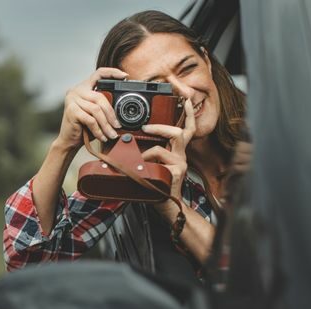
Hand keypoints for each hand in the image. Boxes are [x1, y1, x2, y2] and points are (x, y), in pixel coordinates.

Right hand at [55, 67, 127, 150]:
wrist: (68, 141)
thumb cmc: (83, 128)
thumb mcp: (96, 114)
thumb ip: (104, 107)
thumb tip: (122, 110)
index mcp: (83, 87)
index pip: (99, 73)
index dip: (112, 72)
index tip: (125, 75)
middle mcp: (76, 90)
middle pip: (100, 97)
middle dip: (111, 113)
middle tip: (118, 125)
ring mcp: (72, 99)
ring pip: (96, 109)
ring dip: (106, 125)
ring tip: (111, 134)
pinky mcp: (71, 111)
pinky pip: (90, 120)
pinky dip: (98, 130)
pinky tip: (102, 137)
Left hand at [140, 99, 195, 220]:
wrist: (164, 207)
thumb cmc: (155, 186)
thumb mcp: (148, 166)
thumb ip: (142, 153)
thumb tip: (122, 142)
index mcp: (176, 151)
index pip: (187, 128)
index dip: (188, 114)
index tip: (187, 100)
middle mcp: (181, 155)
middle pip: (181, 131)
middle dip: (162, 126)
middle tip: (145, 128)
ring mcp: (181, 163)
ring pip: (173, 140)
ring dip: (154, 143)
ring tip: (141, 154)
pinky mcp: (177, 171)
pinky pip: (161, 158)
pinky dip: (148, 160)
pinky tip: (142, 168)